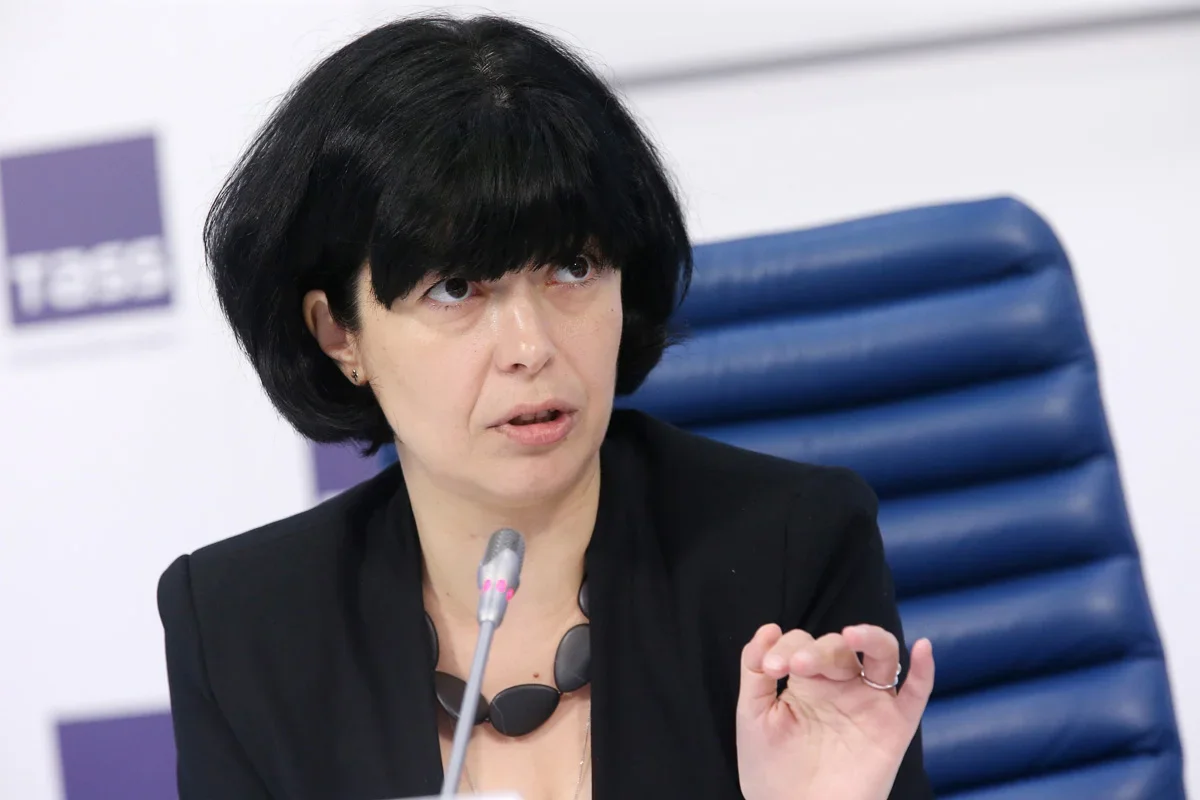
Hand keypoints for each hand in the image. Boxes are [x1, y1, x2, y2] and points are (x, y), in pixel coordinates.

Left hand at [735, 623, 934, 799]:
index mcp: (807, 681)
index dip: (784, 647)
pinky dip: (925, 672)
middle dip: (817, 650)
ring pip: (882, 655)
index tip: (769, 669)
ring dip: (870, 638)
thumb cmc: (772, 769)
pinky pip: (916, 696)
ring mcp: (869, 704)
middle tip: (794, 665)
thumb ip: (754, 671)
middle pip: (839, 648)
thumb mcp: (754, 714)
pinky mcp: (894, 729)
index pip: (803, 644)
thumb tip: (768, 628)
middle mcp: (840, 686)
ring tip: (849, 634)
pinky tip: (922, 649)